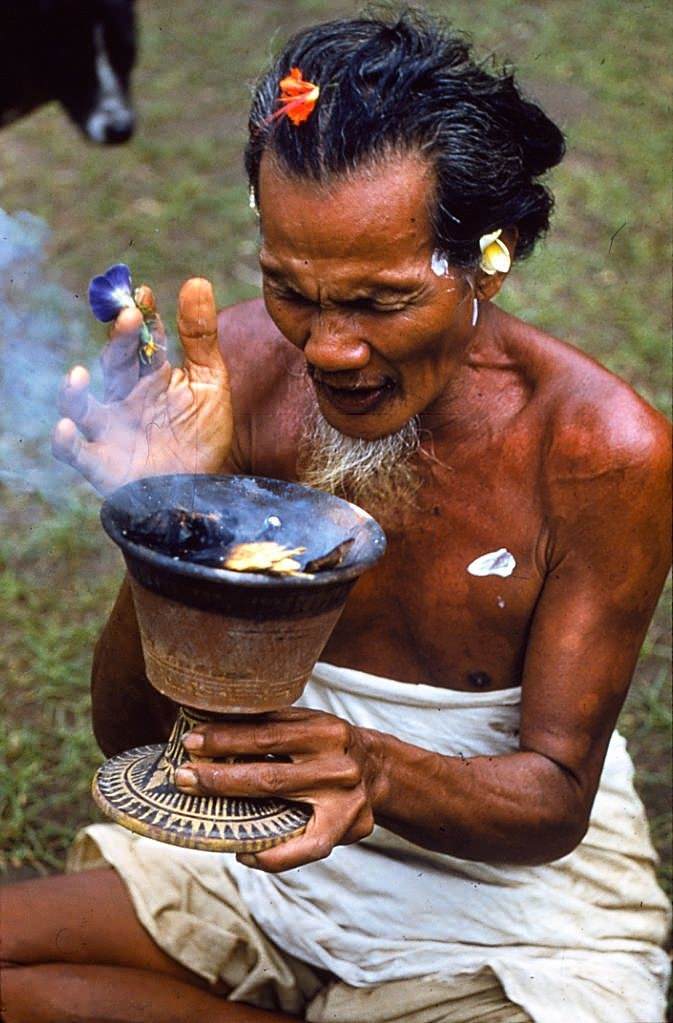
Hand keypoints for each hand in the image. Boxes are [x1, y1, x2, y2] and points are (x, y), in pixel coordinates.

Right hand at [52, 278, 232, 494]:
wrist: (201, 490)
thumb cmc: (201, 435)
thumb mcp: (209, 383)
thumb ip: (201, 337)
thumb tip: (197, 281)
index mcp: (151, 374)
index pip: (143, 339)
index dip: (142, 317)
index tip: (144, 296)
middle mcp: (124, 396)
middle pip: (115, 364)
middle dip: (119, 342)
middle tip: (128, 318)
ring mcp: (109, 428)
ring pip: (81, 406)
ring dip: (73, 391)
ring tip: (79, 375)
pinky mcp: (101, 463)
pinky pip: (75, 452)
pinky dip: (65, 441)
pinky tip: (65, 428)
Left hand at [175, 708, 381, 871]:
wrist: (377, 769)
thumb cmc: (327, 744)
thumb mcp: (308, 723)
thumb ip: (270, 724)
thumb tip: (209, 725)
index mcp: (326, 730)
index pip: (267, 735)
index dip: (226, 739)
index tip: (190, 741)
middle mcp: (337, 765)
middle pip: (267, 774)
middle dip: (218, 776)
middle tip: (181, 776)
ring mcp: (343, 801)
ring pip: (279, 808)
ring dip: (233, 810)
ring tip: (200, 808)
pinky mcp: (345, 830)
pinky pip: (302, 850)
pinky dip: (269, 855)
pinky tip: (243, 852)